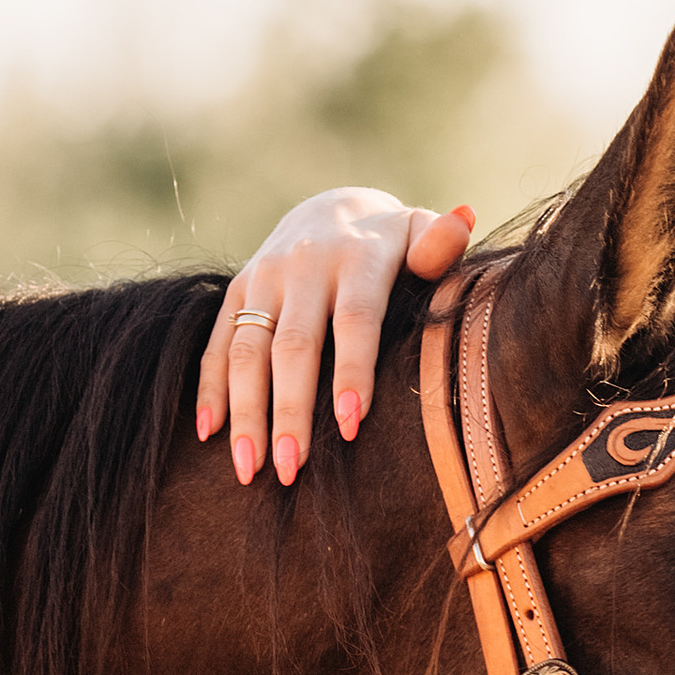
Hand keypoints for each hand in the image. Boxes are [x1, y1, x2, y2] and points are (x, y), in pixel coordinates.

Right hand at [195, 187, 476, 485]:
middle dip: (289, 410)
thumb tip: (464, 220)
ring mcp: (263, 279)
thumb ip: (439, 240)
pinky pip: (216, 343)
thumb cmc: (394, 241)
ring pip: (247, 351)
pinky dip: (210, 388)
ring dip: (246, 412)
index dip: (352, 371)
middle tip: (289, 468)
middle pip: (293, 346)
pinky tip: (211, 434)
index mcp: (357, 257)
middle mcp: (302, 266)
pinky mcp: (236, 291)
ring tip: (249, 468)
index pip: (354, 319)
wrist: (331, 206)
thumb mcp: (421, 230)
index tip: (351, 426)